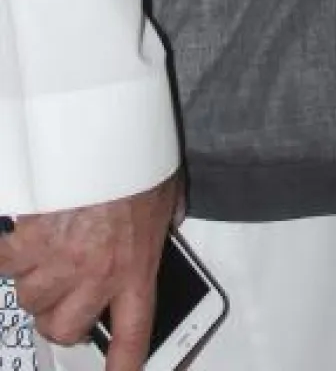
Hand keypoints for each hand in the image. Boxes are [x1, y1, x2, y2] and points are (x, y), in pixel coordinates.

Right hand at [0, 172, 178, 370]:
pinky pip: (7, 265)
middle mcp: (98, 275)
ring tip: (49, 253)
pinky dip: (8, 255)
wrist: (110, 133)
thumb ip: (168, 219)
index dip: (124, 365)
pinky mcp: (32, 240)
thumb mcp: (169, 194)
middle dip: (61, 318)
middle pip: (64, 328)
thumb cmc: (138, 160)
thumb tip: (173, 221)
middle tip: (65, 298)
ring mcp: (61, 261)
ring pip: (33, 299)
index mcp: (137, 268)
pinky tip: (18, 240)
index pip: (133, 335)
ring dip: (37, 281)